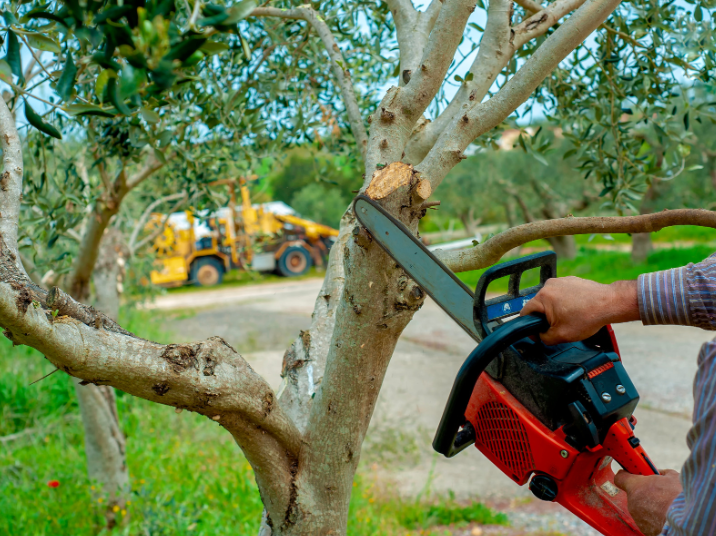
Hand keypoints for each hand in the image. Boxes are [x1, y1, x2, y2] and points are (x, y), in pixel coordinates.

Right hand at [519, 277, 639, 344]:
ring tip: (571, 317)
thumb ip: (544, 338)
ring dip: (556, 309)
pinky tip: (577, 310)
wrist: (610, 303)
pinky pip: (562, 293)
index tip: (538, 333)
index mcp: (542, 297)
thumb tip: (540, 335)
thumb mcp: (561, 336)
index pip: (525, 312)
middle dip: (545, 317)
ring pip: (550, 299)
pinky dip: (566, 302)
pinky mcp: (571, 280)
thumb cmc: (588, 317)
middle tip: (559, 327)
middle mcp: (549, 285)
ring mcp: (561, 281)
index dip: (529, 326)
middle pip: (538, 305)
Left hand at [614, 469, 681, 535]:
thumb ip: (661, 473)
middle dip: (644, 492)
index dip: (627, 475)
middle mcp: (633, 502)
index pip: (620, 478)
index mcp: (635, 486)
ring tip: (665, 506)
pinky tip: (665, 516)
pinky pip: (646, 520)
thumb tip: (659, 473)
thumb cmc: (680, 497)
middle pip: (633, 494)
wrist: (690, 519)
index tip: (633, 475)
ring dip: (649, 506)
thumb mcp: (673, 477)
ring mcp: (638, 517)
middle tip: (658, 492)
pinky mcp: (645, 529)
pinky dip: (653, 518)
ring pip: (640, 508)